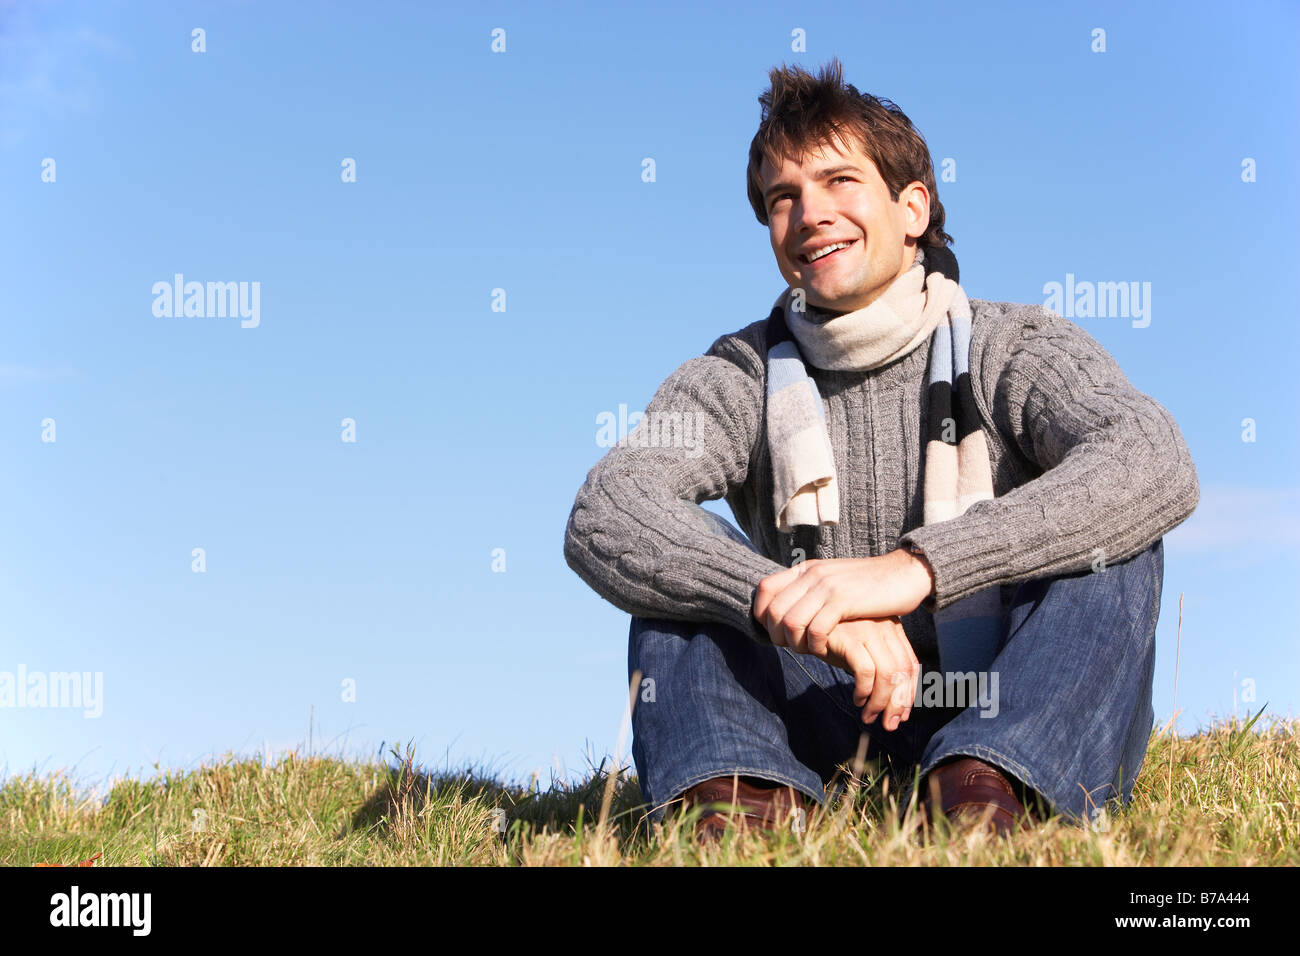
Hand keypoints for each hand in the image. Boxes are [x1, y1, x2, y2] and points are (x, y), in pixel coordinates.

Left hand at [753, 550, 933, 650]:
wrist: (905, 573)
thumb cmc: (870, 585)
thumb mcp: (834, 581)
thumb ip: (812, 590)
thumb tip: (790, 608)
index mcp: (807, 569)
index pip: (764, 589)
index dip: (761, 614)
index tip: (774, 631)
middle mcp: (812, 575)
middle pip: (772, 610)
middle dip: (776, 636)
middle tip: (792, 647)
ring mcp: (827, 586)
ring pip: (790, 621)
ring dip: (794, 643)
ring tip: (807, 650)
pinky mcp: (843, 601)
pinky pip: (814, 628)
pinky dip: (814, 645)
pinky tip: (824, 650)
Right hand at [818, 617, 920, 729]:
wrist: (803, 625)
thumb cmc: (834, 641)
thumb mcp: (862, 652)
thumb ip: (880, 669)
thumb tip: (897, 706)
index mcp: (892, 628)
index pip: (910, 664)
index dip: (909, 693)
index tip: (902, 714)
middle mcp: (884, 626)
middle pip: (901, 670)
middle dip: (898, 703)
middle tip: (889, 724)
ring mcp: (867, 630)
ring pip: (886, 673)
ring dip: (880, 702)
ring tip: (869, 717)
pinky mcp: (849, 636)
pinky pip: (865, 670)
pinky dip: (864, 690)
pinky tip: (857, 700)